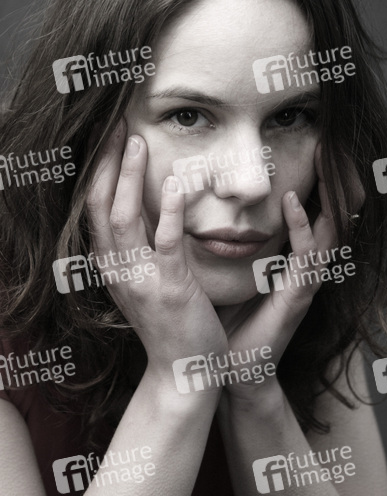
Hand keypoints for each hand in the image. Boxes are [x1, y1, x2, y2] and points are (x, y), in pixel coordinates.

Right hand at [86, 122, 227, 388]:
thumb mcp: (142, 281)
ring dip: (128, 177)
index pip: (95, 208)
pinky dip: (168, 211)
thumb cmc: (167, 322)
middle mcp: (116, 269)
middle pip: (100, 205)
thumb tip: (147, 209)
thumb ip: (139, 247)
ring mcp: (140, 278)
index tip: (108, 138)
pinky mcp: (170, 288)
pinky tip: (176, 183)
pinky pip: (166, 242)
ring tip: (135, 141)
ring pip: (125, 218)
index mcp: (110, 265)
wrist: (182, 370)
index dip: (99, 171)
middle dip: (105, 163)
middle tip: (115, 124)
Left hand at [217, 143, 364, 400]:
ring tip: (325, 158)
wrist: (229, 371)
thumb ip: (230, 245)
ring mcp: (303, 283)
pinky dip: (304, 228)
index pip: (311, 213)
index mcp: (288, 262)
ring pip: (328, 230)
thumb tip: (207, 211)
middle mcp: (302, 268)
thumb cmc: (229, 322)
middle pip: (330, 215)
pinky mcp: (296, 298)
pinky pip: (305, 258)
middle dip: (334, 181)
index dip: (317, 182)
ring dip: (328, 194)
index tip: (314, 148)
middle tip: (332, 143)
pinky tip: (293, 203)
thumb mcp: (232, 274)